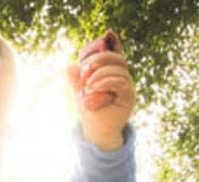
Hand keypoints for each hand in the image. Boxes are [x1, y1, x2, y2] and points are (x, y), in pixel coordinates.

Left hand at [65, 32, 134, 151]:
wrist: (96, 130)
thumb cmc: (90, 111)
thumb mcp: (80, 92)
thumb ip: (76, 79)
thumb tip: (69, 66)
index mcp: (113, 73)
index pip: (115, 54)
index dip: (114, 42)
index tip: (108, 33)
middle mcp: (123, 78)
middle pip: (118, 59)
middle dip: (101, 59)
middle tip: (86, 68)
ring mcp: (128, 87)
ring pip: (118, 71)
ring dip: (100, 74)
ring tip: (87, 85)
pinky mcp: (129, 97)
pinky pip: (120, 83)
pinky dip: (106, 82)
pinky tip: (94, 87)